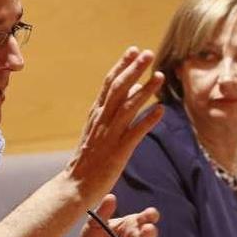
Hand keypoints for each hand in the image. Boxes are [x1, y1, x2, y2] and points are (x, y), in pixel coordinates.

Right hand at [65, 47, 164, 204]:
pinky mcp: (118, 152)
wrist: (75, 186)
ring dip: (145, 90)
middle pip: (118, 89)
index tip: (134, 50)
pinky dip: (148, 120)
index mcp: (96, 114)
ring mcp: (110, 136)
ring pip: (128, 107)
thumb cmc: (88, 159)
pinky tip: (162, 110)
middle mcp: (102, 121)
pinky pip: (136, 133)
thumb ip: (113, 110)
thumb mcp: (98, 129)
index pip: (109, 83)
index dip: (122, 65)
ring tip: (159, 76)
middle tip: (148, 53)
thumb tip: (134, 90)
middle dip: (133, 70)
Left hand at [76, 194, 159, 236]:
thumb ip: (104, 210)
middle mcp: (136, 236)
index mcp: (132, 222)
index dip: (151, 215)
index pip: (147, 217)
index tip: (150, 213)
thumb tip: (110, 197)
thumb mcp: (95, 221)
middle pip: (151, 233)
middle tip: (145, 229)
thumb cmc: (92, 236)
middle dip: (151, 231)